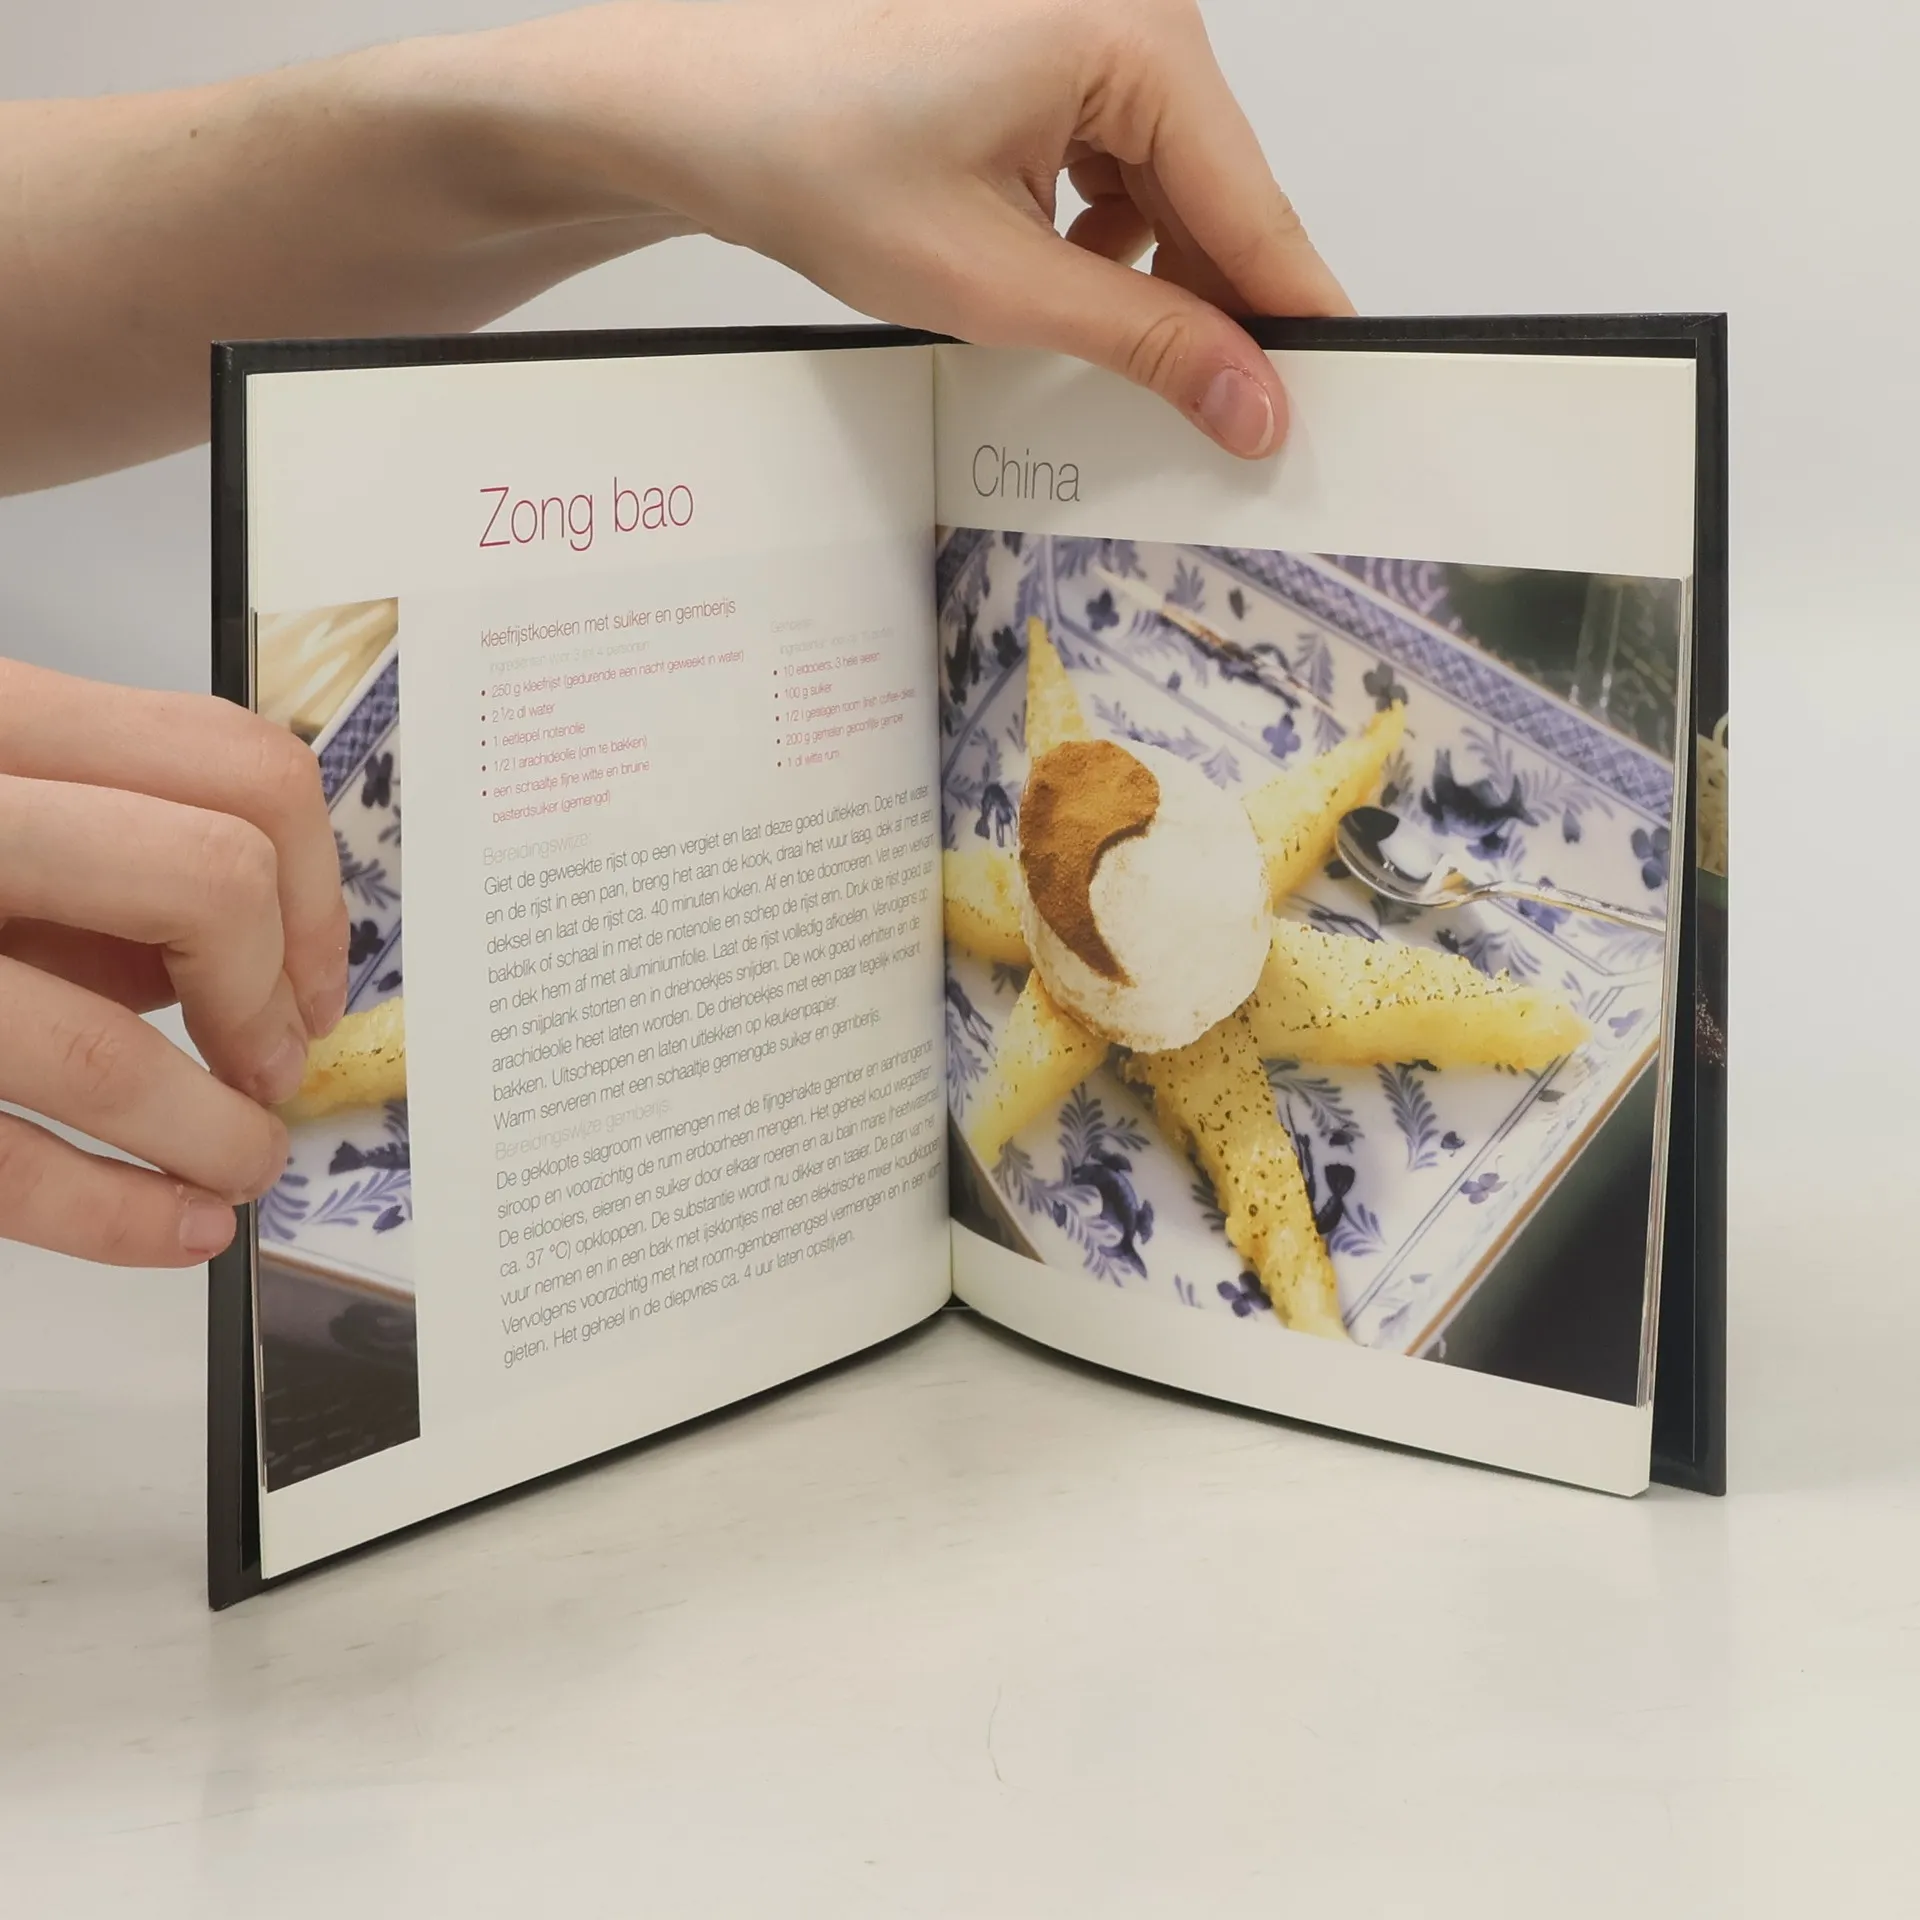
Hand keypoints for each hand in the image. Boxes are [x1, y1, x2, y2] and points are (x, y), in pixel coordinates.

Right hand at [0, 661, 347, 1265]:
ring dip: (219, 1132)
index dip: (316, 885)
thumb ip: (84, 851)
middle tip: (271, 1058)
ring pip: (105, 1050)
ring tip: (244, 1165)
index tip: (310, 972)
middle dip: (274, 993)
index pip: (235, 765)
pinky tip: (177, 1229)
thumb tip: (237, 961)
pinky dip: (120, 1215)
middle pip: (209, 877)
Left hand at [481, 0, 1350, 454]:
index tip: (1322, 409)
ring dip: (1146, 281)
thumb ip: (1143, 344)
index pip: (1256, 205)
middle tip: (1213, 422)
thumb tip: (1252, 401)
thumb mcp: (995, 281)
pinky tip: (1047, 282)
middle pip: (1222, 198)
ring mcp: (1093, 34)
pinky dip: (1100, 243)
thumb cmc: (809, 155)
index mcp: (1130, 36)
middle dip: (1212, 309)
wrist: (696, 110)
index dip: (1290, 322)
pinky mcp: (1056, 62)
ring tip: (1071, 334)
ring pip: (1172, 194)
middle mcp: (1129, 17)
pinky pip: (1122, 172)